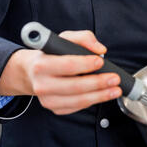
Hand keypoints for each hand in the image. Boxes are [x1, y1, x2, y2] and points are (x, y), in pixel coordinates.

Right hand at [0, 30, 121, 114]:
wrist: (32, 71)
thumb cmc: (50, 54)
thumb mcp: (64, 38)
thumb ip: (83, 38)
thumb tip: (99, 49)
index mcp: (41, 64)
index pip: (67, 65)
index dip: (85, 64)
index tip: (100, 61)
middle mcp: (42, 84)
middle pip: (75, 86)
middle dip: (98, 82)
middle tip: (114, 78)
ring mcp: (47, 99)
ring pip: (78, 100)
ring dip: (100, 95)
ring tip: (115, 89)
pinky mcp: (54, 108)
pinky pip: (77, 107)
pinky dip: (92, 101)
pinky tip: (102, 95)